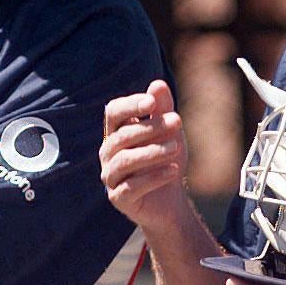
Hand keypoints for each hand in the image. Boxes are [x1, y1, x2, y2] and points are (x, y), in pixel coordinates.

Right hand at [100, 80, 188, 233]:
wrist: (169, 200)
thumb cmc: (164, 159)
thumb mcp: (169, 132)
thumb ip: (162, 109)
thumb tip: (158, 84)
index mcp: (116, 132)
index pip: (113, 112)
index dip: (129, 105)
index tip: (151, 103)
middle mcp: (108, 153)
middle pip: (123, 136)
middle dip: (151, 128)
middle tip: (177, 121)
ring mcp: (110, 176)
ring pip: (125, 160)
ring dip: (152, 152)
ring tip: (176, 148)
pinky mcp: (118, 198)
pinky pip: (131, 187)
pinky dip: (154, 177)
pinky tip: (174, 171)